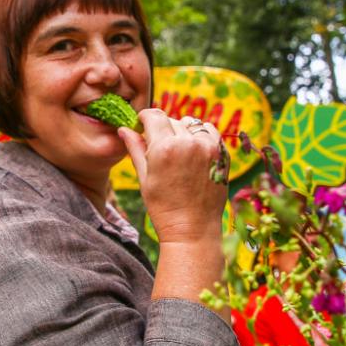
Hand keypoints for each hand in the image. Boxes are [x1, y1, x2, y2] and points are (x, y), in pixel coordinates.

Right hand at [118, 109, 226, 243]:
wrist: (193, 230)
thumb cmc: (164, 208)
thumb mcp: (144, 178)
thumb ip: (135, 148)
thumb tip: (123, 129)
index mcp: (165, 148)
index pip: (154, 115)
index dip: (145, 118)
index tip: (142, 124)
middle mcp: (188, 143)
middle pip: (171, 120)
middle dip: (163, 129)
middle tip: (159, 148)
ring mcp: (208, 147)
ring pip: (191, 123)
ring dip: (182, 131)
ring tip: (178, 151)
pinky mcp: (222, 154)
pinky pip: (209, 131)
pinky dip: (200, 135)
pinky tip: (193, 152)